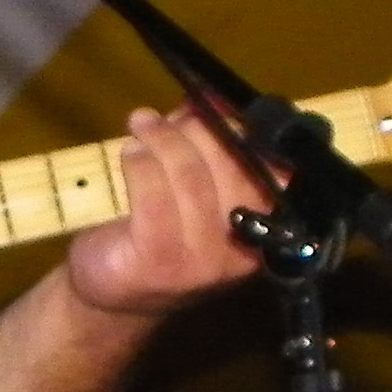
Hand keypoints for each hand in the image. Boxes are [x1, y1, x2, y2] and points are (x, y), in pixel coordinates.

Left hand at [63, 108, 274, 319]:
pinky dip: (141, 163)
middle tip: (166, 118)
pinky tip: (130, 151)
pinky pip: (153, 195)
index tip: (215, 104)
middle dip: (198, 130)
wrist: (115, 294)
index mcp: (266, 228)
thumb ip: (209, 148)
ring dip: (163, 139)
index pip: (276, 170)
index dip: (247, 130)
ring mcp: (203, 260)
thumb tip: (210, 98)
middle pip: (233, 166)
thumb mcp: (196, 189)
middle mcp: (245, 248)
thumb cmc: (162, 233)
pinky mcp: (160, 259)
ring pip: (191, 176)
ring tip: (142, 124)